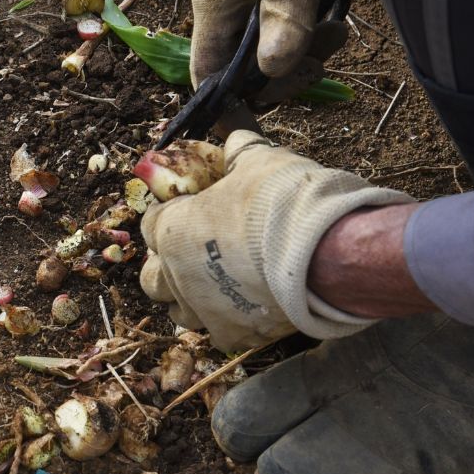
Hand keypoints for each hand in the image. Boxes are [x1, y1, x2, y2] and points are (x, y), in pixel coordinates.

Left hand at [139, 131, 414, 350]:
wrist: (323, 252)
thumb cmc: (282, 200)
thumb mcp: (258, 161)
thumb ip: (238, 152)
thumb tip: (235, 139)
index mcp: (173, 230)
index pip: (151, 224)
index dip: (169, 215)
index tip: (188, 211)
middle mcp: (177, 274)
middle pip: (151, 277)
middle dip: (166, 265)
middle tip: (192, 253)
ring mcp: (203, 309)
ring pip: (178, 312)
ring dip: (190, 298)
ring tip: (215, 286)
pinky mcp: (233, 334)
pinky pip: (218, 334)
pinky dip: (227, 322)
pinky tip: (245, 308)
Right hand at [192, 0, 345, 96]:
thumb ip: (286, 14)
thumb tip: (274, 71)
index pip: (205, 72)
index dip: (234, 98)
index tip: (278, 100)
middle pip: (241, 63)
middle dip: (285, 69)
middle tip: (326, 53)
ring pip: (265, 40)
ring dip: (303, 45)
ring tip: (339, 27)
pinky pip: (277, 15)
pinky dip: (305, 21)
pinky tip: (332, 7)